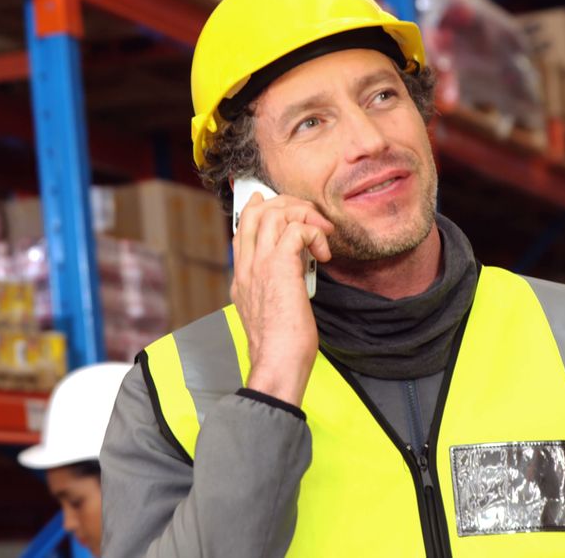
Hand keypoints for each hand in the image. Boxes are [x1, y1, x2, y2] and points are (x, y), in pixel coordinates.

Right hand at [231, 193, 333, 406]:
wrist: (277, 363)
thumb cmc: (280, 347)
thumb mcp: (271, 312)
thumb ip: (275, 288)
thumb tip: (294, 275)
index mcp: (242, 278)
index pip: (241, 228)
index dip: (257, 208)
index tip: (272, 201)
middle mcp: (247, 266)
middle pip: (256, 212)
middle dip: (287, 204)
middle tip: (310, 217)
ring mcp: (260, 265)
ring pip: (274, 213)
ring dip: (303, 215)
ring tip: (321, 233)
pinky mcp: (280, 266)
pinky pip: (296, 230)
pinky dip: (314, 234)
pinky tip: (324, 254)